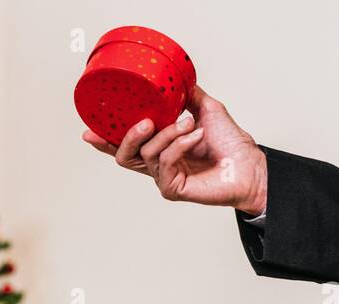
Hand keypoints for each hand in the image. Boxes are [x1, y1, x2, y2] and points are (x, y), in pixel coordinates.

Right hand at [82, 83, 266, 214]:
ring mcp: (164, 178)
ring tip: (188, 124)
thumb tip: (176, 78)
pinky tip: (195, 136)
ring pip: (146, 154)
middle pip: (124, 156)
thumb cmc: (231, 144)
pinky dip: (179, 145)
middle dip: (127, 137)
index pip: (126, 146)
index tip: (88, 131)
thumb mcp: (206, 110)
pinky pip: (165, 163)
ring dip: (168, 134)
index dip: (105, 141)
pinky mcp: (173, 189)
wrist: (250, 164)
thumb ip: (187, 97)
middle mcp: (158, 166)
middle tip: (144, 122)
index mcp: (161, 149)